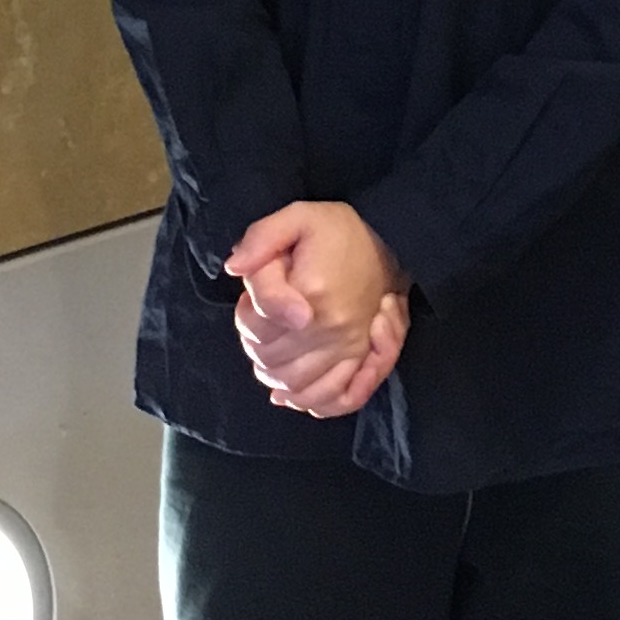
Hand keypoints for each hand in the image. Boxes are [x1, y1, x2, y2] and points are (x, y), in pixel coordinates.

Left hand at [228, 202, 408, 419]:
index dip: (244, 314)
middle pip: (270, 358)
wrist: (385, 240)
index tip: (252, 296)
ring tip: (269, 352)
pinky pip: (334, 397)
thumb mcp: (295, 218)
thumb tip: (234, 269)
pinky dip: (308, 401)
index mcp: (312, 291)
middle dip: (254, 344)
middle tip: (260, 322)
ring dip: (272, 374)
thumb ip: (260, 240)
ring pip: (294, 383)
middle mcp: (330, 327)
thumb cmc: (335, 230)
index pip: (254, 326)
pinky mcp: (359, 357)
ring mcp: (347, 346)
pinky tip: (288, 393)